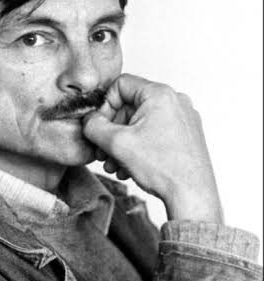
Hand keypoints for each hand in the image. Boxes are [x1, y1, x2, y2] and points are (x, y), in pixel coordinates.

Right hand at [83, 74, 223, 222]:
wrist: (191, 195)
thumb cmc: (164, 168)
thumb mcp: (117, 144)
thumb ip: (94, 126)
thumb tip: (89, 121)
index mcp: (160, 94)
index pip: (121, 85)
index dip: (104, 106)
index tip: (99, 127)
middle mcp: (176, 101)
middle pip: (130, 106)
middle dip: (112, 131)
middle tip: (102, 151)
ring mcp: (183, 119)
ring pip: (141, 123)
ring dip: (123, 143)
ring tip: (115, 164)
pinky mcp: (186, 136)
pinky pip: (155, 134)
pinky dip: (139, 147)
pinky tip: (130, 167)